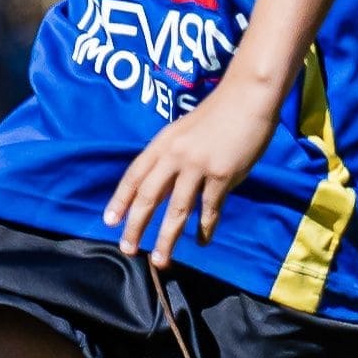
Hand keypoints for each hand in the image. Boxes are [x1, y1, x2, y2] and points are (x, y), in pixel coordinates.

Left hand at [104, 80, 280, 262]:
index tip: (109, 221)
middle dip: (135, 226)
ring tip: (160, 260)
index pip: (134, 176)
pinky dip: (205, 229)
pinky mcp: (222, 175)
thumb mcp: (184, 131)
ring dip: (167, 239)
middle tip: (127, 248)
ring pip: (176, 211)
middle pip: (148, 197)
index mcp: (162, 143)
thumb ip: (172, 157)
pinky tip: (200, 242)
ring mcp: (198, 166)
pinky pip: (209, 209)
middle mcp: (175, 155)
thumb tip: (163, 188)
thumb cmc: (218, 114)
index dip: (120, 200)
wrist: (248, 98)